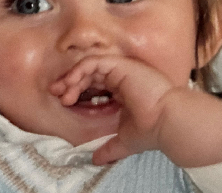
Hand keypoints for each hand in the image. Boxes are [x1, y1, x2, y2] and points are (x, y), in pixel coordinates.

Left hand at [50, 55, 174, 164]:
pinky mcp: (121, 65)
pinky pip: (94, 62)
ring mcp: (121, 69)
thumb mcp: (124, 141)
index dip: (78, 90)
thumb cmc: (150, 130)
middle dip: (70, 82)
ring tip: (62, 92)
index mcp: (122, 90)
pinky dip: (80, 70)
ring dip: (72, 77)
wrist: (165, 123)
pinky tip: (71, 83)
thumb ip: (109, 148)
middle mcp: (121, 77)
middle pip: (89, 74)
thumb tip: (95, 160)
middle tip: (57, 94)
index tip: (64, 102)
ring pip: (89, 66)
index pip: (95, 84)